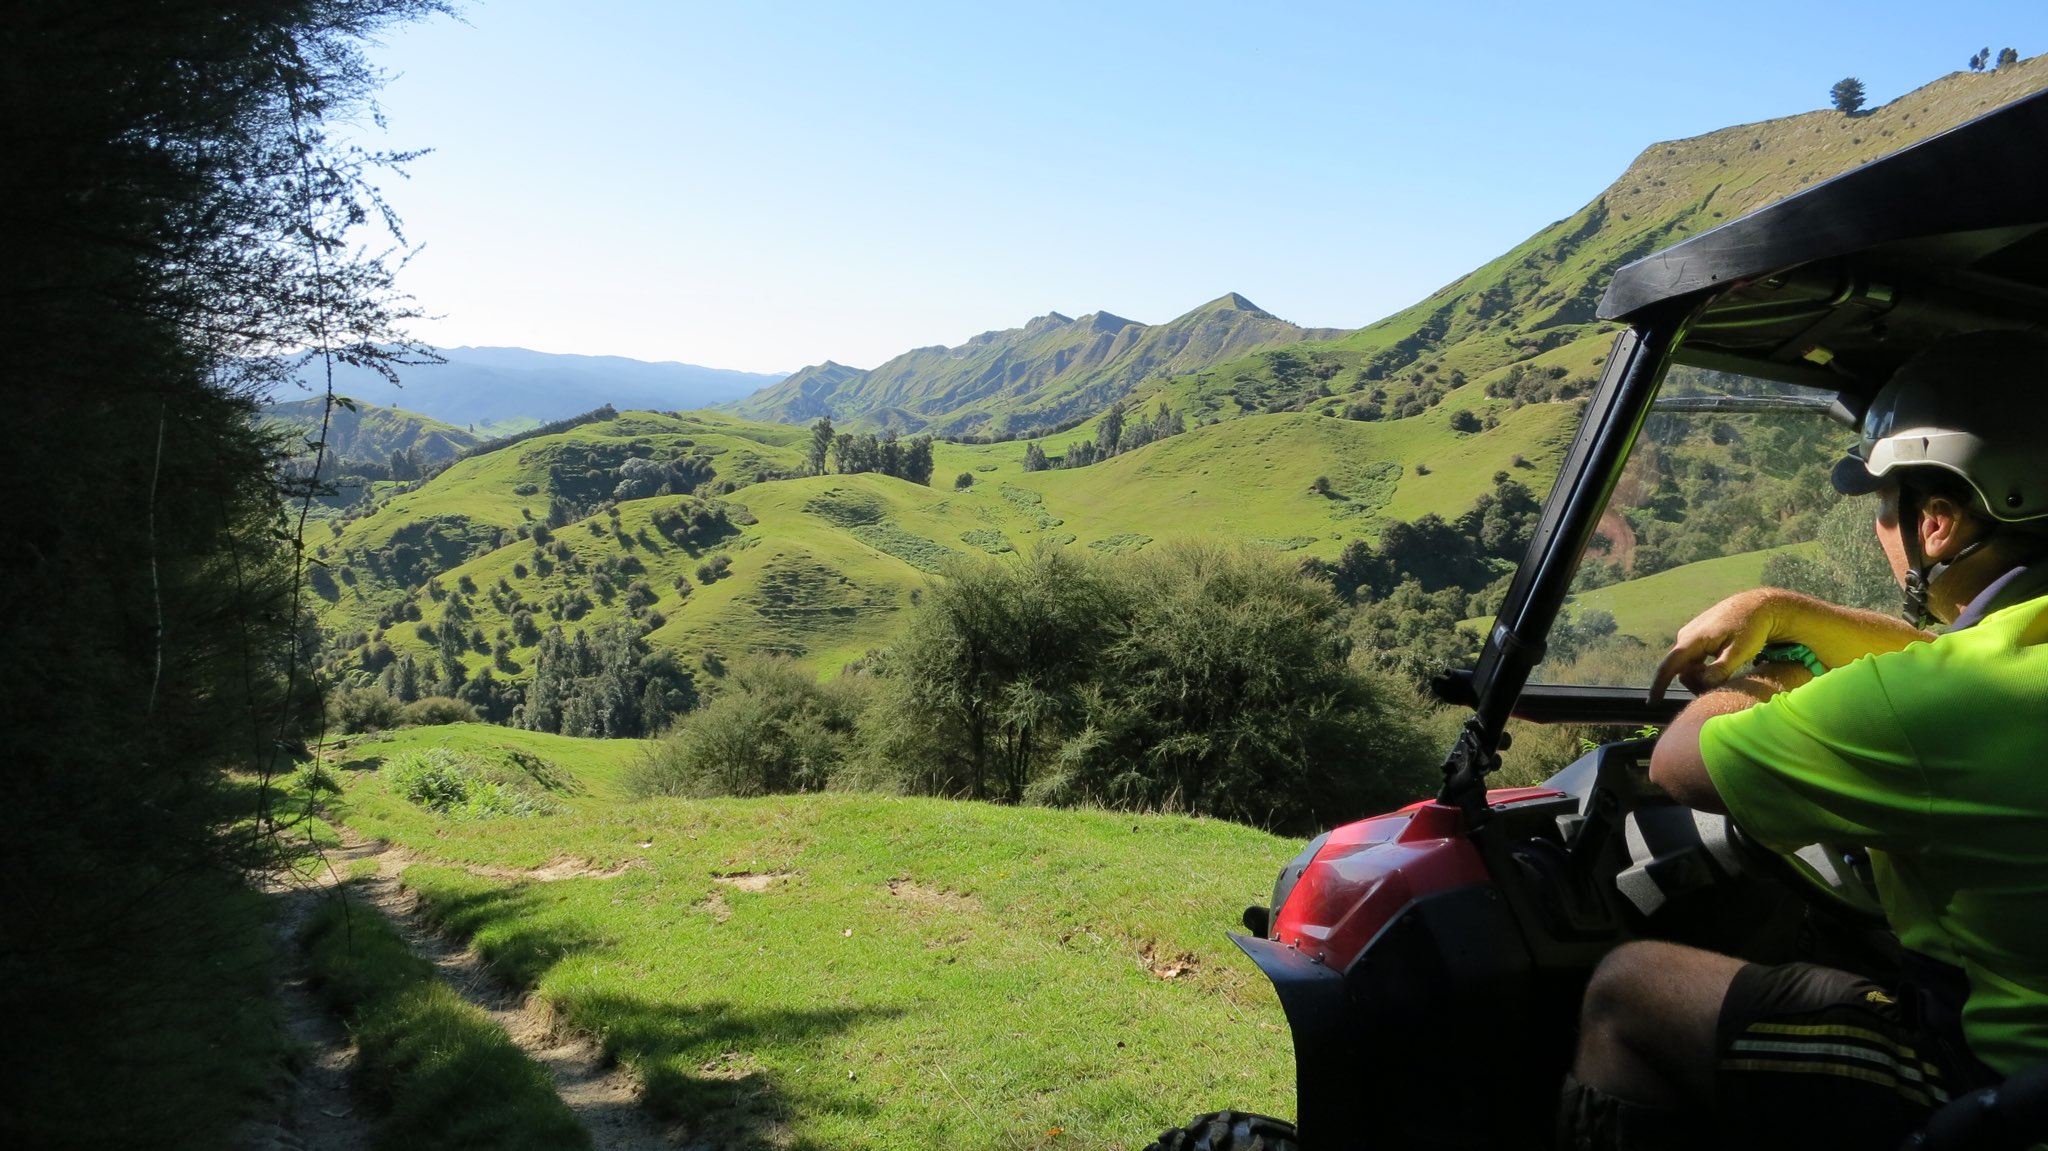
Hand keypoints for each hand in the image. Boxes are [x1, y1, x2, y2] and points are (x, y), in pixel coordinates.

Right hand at [1648, 590, 1778, 702]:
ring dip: (1700, 675)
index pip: (1669, 666)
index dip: (1659, 685)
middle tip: (1718, 689)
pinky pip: (1693, 658)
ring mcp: (1691, 634)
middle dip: (1694, 683)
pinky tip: (1721, 666)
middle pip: (1680, 669)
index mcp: (1692, 639)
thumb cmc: (1750, 628)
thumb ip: (1720, 670)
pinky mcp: (1698, 635)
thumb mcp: (1740, 652)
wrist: (1757, 605)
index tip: (1652, 703)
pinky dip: (1703, 668)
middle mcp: (1686, 636)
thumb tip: (1703, 684)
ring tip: (1724, 675)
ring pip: (1688, 664)